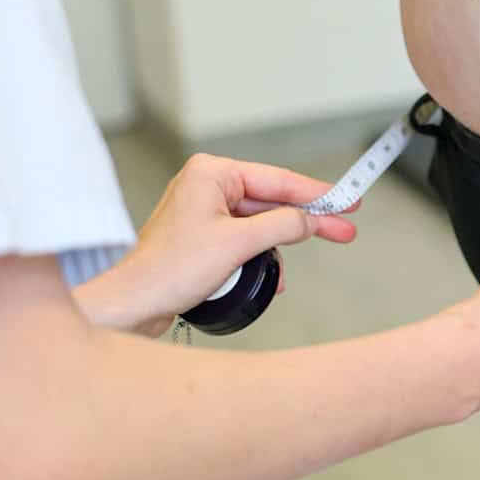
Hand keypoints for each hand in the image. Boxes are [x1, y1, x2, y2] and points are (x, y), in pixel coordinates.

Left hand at [76, 155, 357, 337]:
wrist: (133, 305)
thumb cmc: (168, 270)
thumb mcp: (238, 244)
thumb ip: (282, 225)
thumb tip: (311, 219)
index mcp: (211, 174)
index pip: (278, 179)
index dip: (317, 193)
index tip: (347, 199)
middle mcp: (206, 186)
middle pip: (272, 200)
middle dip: (307, 219)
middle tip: (345, 228)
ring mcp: (203, 212)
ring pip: (260, 222)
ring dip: (281, 244)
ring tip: (304, 261)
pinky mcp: (202, 237)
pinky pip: (244, 239)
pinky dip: (261, 255)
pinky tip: (274, 275)